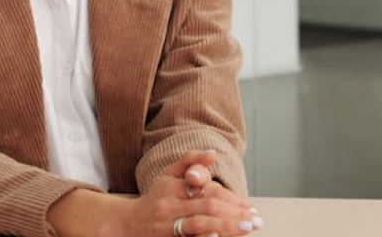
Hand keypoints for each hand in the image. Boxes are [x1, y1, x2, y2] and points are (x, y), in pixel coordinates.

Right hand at [128, 149, 261, 236]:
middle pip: (207, 207)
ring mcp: (167, 227)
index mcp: (174, 188)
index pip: (208, 191)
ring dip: (226, 227)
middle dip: (234, 214)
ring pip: (199, 225)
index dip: (232, 199)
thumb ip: (190, 161)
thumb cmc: (154, 197)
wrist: (126, 224)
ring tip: (246, 228)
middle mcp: (170, 206)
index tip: (250, 207)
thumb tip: (213, 152)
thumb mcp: (168, 175)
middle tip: (255, 220)